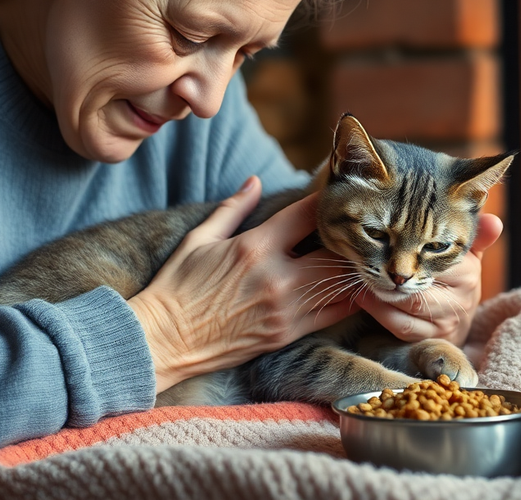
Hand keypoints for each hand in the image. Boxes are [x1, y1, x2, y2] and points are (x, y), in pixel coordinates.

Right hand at [127, 176, 359, 392]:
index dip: (324, 200)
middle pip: (335, 251)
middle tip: (351, 230)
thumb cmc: (177, 286)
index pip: (306, 214)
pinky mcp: (287, 334)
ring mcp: (286, 309)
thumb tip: (255, 181)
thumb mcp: (200, 238)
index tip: (332, 194)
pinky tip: (346, 288)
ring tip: (355, 257)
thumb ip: (233, 208)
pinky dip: (344, 299)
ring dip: (348, 269)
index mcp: (255, 247)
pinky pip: (332, 314)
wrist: (165, 340)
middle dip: (344, 238)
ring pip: (340, 284)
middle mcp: (277, 278)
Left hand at [354, 213, 502, 344]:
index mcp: (469, 272)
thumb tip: (494, 221)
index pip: (435, 257)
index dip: (408, 248)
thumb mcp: (465, 254)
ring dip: (379, 292)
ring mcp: (446, 321)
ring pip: (407, 306)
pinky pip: (401, 325)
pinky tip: (364, 297)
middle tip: (365, 259)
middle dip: (388, 272)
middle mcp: (461, 299)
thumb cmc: (454, 278)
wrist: (457, 321)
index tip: (385, 237)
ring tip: (362, 276)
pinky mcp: (430, 339)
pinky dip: (379, 312)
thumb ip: (473, 235)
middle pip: (418, 284)